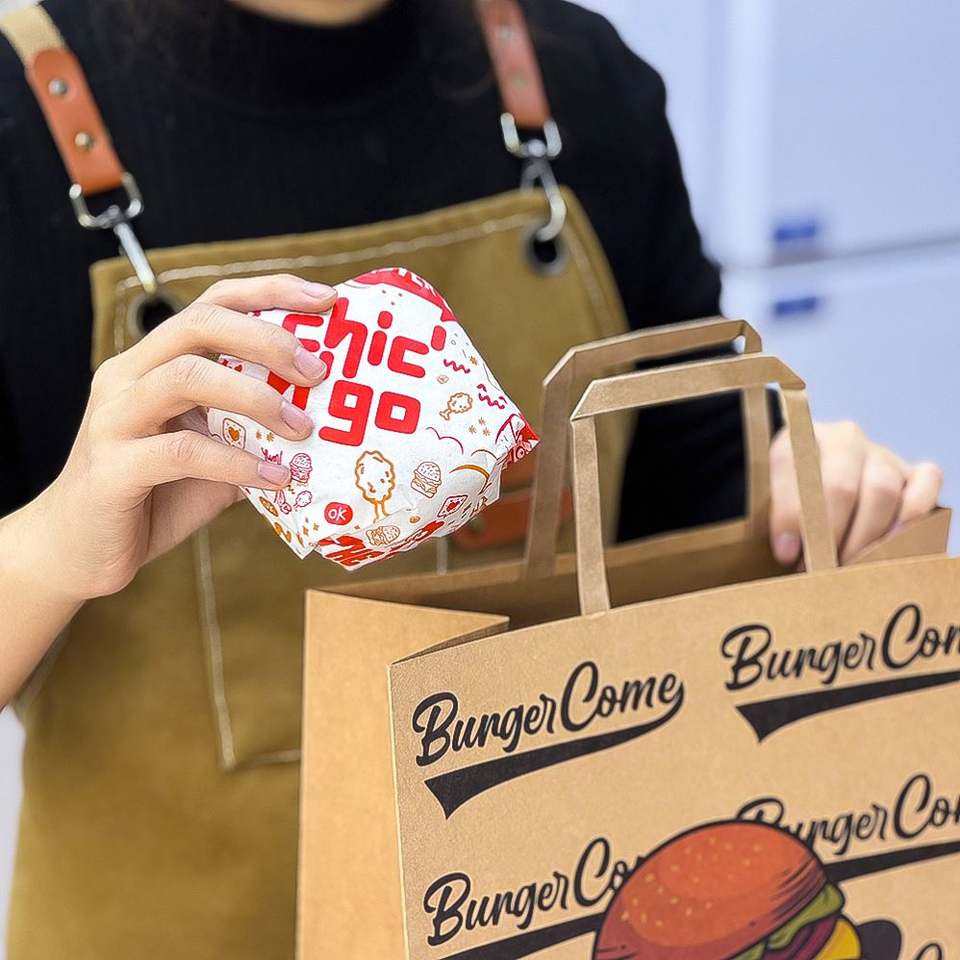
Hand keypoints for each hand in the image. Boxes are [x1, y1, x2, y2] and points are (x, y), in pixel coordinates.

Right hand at [19, 274, 334, 602]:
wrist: (81, 551)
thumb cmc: (155, 495)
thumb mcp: (216, 456)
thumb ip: (254, 433)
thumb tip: (326, 424)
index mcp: (155, 362)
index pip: (213, 304)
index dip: (270, 293)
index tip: (327, 299)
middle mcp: (130, 377)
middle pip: (200, 323)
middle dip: (267, 338)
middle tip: (318, 370)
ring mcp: (116, 418)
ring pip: (187, 378)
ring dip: (256, 398)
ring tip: (302, 428)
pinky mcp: (113, 467)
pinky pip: (182, 452)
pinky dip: (237, 463)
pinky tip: (277, 479)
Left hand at [769, 420, 942, 565]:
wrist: (822, 488)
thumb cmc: (792, 505)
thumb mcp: (770, 505)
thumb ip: (776, 521)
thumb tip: (788, 553)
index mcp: (797, 440)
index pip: (791, 466)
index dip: (789, 515)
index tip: (786, 553)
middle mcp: (842, 439)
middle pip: (840, 485)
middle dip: (829, 535)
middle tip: (820, 568)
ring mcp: (880, 453)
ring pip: (882, 489)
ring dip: (865, 538)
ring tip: (848, 567)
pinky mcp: (914, 471)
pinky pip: (926, 484)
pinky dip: (911, 518)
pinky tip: (891, 545)